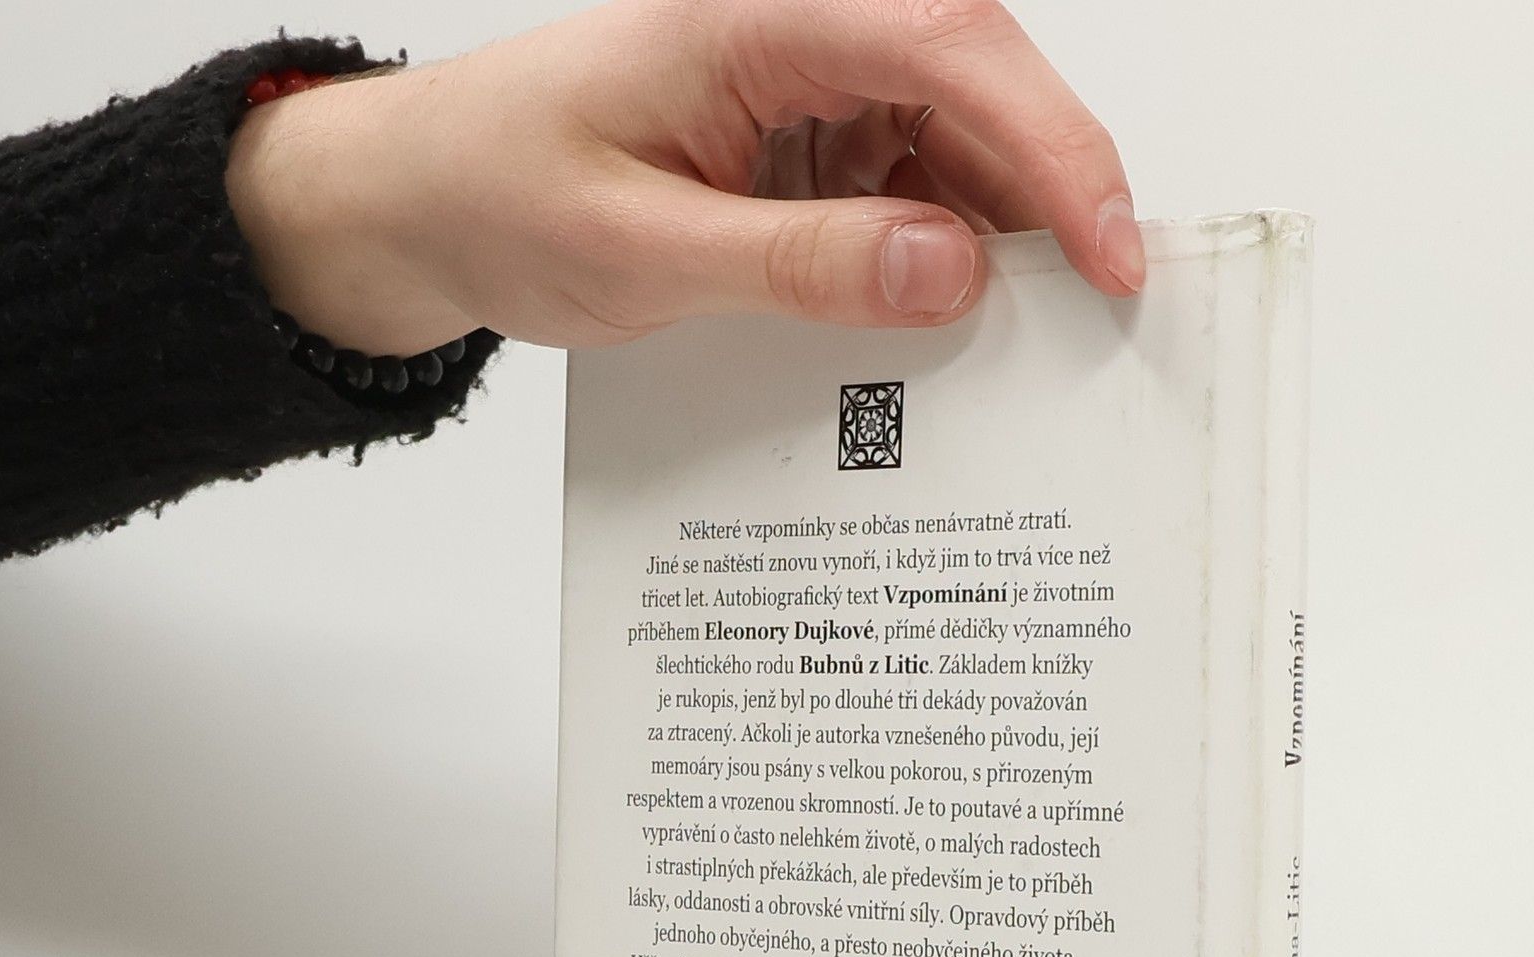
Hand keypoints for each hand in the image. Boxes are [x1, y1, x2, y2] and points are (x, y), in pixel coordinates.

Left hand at [225, 0, 1145, 357]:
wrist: (423, 201)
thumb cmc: (499, 192)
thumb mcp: (643, 252)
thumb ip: (800, 263)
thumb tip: (950, 271)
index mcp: (756, 14)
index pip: (950, 46)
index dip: (1054, 147)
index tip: (1109, 254)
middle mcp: (799, 29)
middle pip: (981, 85)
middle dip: (1051, 197)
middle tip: (1097, 317)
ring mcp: (809, 84)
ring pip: (958, 141)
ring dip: (1001, 237)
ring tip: (1023, 346)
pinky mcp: (807, 140)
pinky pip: (911, 186)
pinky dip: (943, 255)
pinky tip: (950, 328)